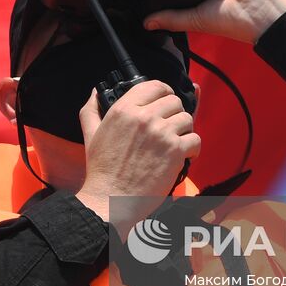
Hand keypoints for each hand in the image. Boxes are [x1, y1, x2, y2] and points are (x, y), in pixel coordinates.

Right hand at [75, 80, 200, 232]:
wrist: (110, 199)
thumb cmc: (102, 170)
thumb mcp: (91, 134)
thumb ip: (91, 109)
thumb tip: (96, 92)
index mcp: (124, 109)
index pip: (155, 85)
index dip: (164, 92)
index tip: (165, 102)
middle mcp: (144, 117)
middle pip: (174, 101)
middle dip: (174, 114)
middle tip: (169, 128)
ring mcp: (161, 133)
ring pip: (187, 118)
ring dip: (184, 131)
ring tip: (175, 143)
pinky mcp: (175, 151)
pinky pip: (195, 139)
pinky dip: (192, 149)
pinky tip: (183, 156)